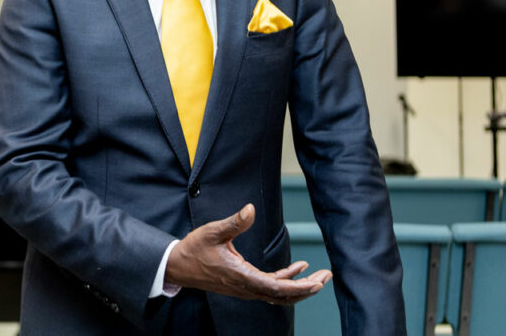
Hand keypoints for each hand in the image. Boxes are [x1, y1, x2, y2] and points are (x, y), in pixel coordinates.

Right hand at [164, 203, 331, 304]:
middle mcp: (246, 287)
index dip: (298, 287)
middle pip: (283, 295)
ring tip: (319, 276)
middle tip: (326, 277)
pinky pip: (270, 287)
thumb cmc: (194, 249)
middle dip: (307, 288)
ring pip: (278, 294)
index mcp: (241, 277)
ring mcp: (246, 288)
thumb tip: (250, 209)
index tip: (316, 283)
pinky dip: (286, 280)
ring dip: (299, 286)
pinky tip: (298, 268)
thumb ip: (234, 222)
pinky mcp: (244, 284)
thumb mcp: (213, 232)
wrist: (178, 266)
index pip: (276, 288)